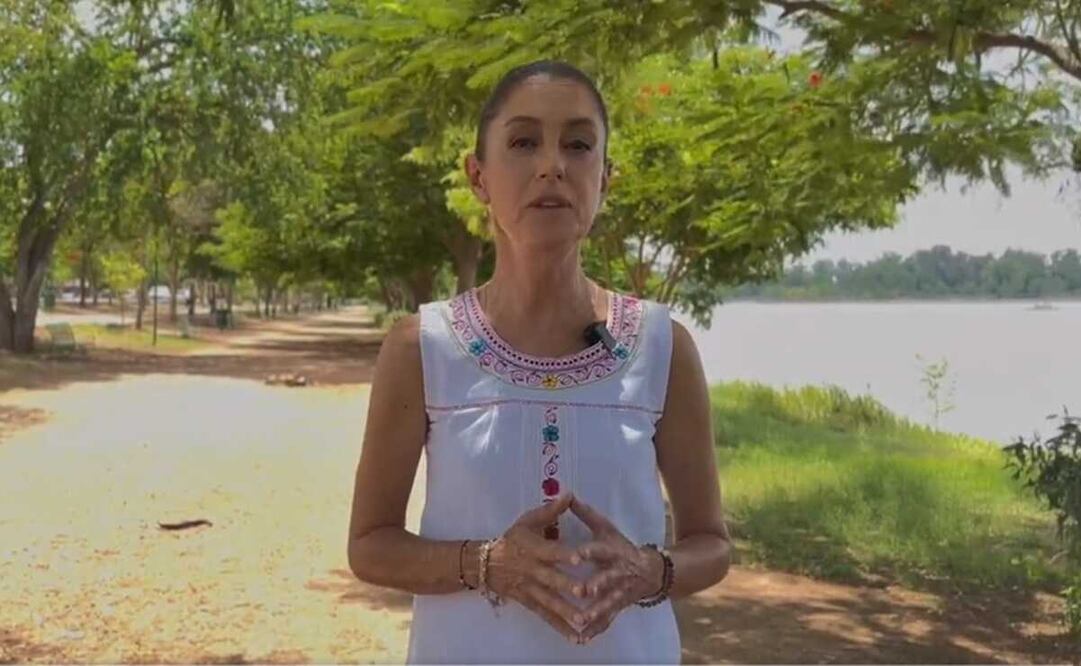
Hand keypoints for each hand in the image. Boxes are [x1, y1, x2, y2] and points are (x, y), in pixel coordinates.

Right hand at [486, 494, 589, 641]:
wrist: (485, 563)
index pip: (549, 552)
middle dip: (567, 586)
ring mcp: (530, 590)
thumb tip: (569, 494)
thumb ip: (550, 511)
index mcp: (533, 549)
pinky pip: (545, 617)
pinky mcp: (529, 603)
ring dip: (566, 612)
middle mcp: (532, 571)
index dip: (563, 554)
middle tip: (585, 592)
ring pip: (549, 602)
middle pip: (550, 580)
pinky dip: (560, 627)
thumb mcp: (527, 521)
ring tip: (583, 621)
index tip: (578, 557)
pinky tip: (576, 637)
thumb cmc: (512, 539)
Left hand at [571, 497, 664, 643]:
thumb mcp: (606, 529)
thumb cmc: (620, 547)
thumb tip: (567, 494)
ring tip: (580, 620)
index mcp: (611, 551)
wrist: (651, 571)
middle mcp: (616, 572)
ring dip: (594, 612)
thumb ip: (585, 514)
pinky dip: (595, 630)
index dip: (588, 552)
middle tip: (580, 591)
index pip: (598, 550)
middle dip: (594, 586)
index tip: (575, 556)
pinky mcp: (617, 607)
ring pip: (606, 603)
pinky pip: (606, 620)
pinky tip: (582, 638)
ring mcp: (618, 592)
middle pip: (605, 579)